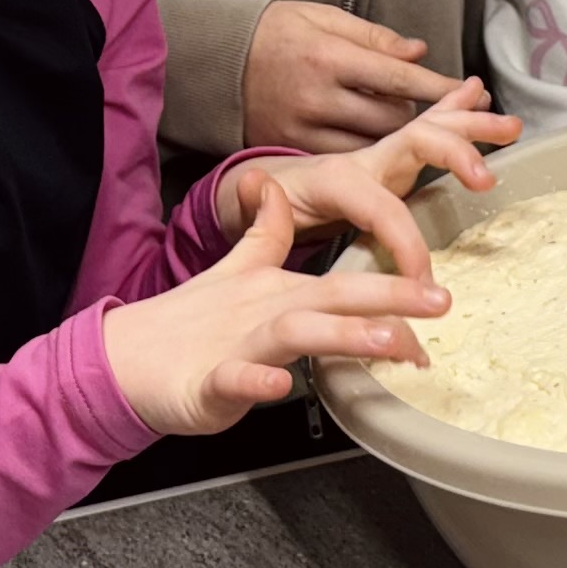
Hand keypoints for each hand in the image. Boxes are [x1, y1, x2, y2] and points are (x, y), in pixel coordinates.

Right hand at [105, 179, 450, 435]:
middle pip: (332, 298)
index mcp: (278, 293)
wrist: (126, 360)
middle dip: (387, 297)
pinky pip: (232, 379)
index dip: (391, 280)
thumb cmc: (189, 325)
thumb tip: (270, 184)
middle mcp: (266, 314)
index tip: (440, 290)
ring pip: (294, 334)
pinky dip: (254, 382)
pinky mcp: (207, 382)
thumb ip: (264, 235)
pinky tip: (278, 383)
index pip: (343, 282)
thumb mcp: (235, 276)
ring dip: (342, 334)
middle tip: (438, 300)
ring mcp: (238, 347)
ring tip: (388, 340)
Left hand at [229, 76, 519, 285]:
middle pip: (417, 142)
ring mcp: (381, 157)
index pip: (382, 207)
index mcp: (336, 179)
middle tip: (486, 178)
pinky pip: (429, 131)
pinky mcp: (392, 162)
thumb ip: (256, 207)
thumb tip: (255, 187)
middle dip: (454, 154)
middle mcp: (365, 159)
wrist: (259, 192)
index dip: (405, 243)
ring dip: (472, 126)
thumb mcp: (253, 215)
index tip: (421, 283)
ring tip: (509, 125)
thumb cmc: (264, 211)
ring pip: (432, 130)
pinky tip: (479, 98)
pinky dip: (456, 112)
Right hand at [243, 0, 465, 150]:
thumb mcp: (322, 18)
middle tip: (466, 140)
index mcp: (330, 57)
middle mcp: (319, 97)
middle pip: (393, 121)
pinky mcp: (290, 150)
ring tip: (439, 151)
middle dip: (432, 126)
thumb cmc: (275, 32)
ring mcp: (304, 129)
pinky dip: (371, 160)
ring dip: (405, 146)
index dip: (442, 91)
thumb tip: (419, 53)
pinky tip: (391, 159)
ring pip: (373, 148)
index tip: (479, 99)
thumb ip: (373, 38)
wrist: (214, 62)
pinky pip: (343, 162)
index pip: (399, 79)